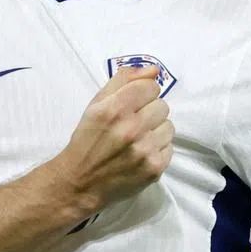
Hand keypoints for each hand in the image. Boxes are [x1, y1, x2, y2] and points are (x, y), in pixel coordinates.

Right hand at [47, 65, 173, 214]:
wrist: (81, 182)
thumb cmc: (88, 139)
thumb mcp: (96, 104)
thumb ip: (124, 80)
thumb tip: (154, 70)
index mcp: (115, 108)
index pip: (151, 86)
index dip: (142, 94)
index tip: (132, 104)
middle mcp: (132, 128)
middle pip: (162, 105)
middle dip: (148, 112)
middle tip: (132, 124)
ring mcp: (145, 150)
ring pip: (169, 126)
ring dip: (155, 130)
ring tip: (137, 139)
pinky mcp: (154, 168)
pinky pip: (169, 147)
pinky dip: (157, 149)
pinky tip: (140, 153)